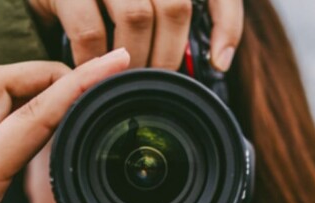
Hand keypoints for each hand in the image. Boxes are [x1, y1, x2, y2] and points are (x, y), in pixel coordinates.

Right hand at [27, 0, 243, 70]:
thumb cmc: (96, 0)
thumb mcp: (139, 1)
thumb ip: (170, 18)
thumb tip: (214, 61)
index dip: (226, 25)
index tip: (219, 63)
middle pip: (175, 8)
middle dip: (170, 55)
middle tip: (157, 82)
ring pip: (137, 17)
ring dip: (136, 60)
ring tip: (128, 81)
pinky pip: (89, 31)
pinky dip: (95, 61)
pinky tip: (93, 75)